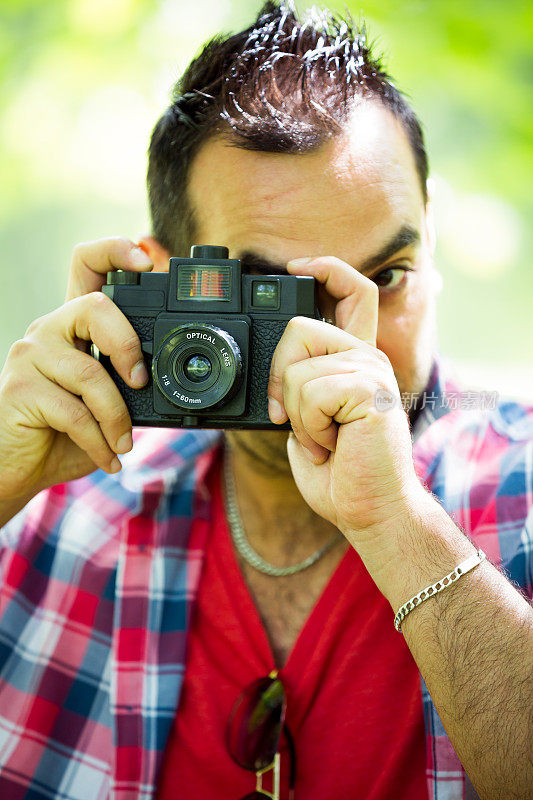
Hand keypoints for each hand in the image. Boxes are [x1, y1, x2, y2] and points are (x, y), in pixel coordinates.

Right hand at [0, 237, 152, 500]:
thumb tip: (167, 379)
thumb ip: (127, 383)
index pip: (86, 264)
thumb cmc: (64, 432)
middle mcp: (49, 328)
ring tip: (123, 442)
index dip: (115, 251)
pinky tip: (108, 457)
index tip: (146, 259)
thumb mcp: (105, 403)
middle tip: (140, 382)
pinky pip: (75, 413)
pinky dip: (99, 441)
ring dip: (117, 417)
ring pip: (91, 373)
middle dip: (128, 346)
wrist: (18, 468)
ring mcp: (29, 355)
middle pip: (96, 307)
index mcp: (73, 325)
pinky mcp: (20, 388)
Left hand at [267, 256, 420, 557]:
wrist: (368, 511)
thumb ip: (298, 387)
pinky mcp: (372, 392)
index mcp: (354, 360)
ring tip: (323, 439)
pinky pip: (311, 393)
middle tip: (289, 418)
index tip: (296, 267)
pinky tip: (332, 445)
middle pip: (299, 327)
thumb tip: (271, 370)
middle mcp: (367, 358)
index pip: (353, 293)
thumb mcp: (307, 421)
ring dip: (296, 415)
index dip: (326, 270)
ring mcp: (372, 372)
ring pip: (297, 368)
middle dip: (277, 376)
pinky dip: (309, 427)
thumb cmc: (339, 472)